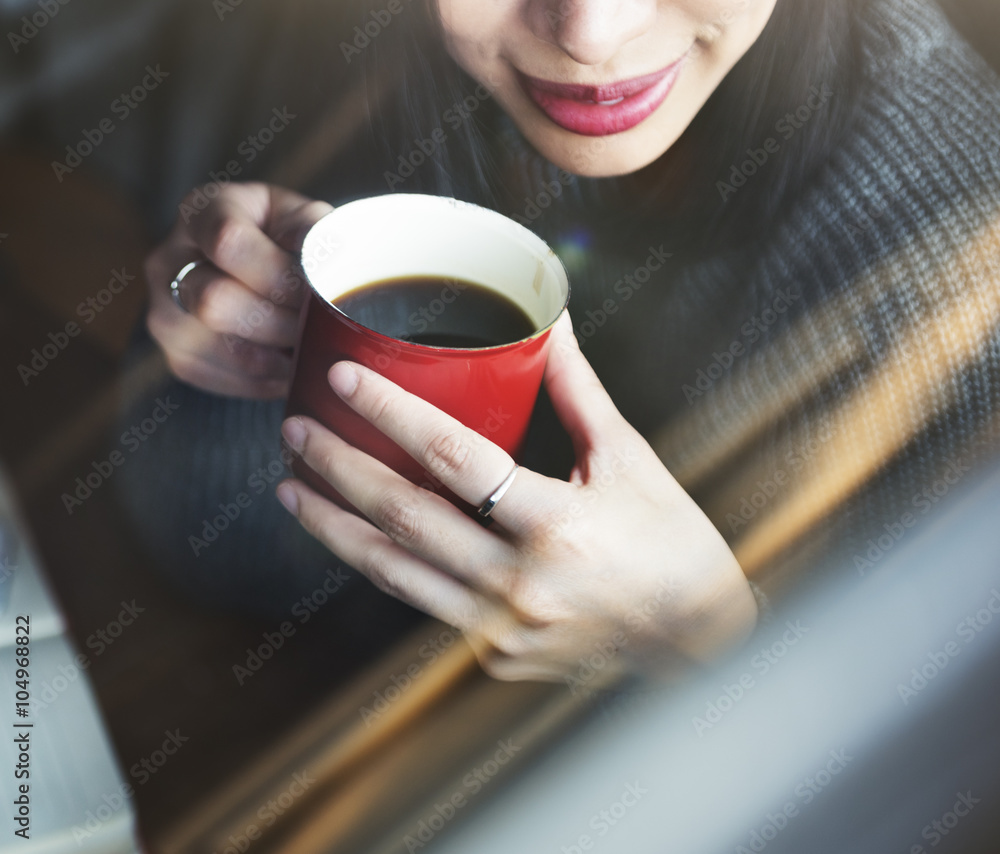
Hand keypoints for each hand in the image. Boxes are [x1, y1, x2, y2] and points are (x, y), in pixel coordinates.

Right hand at [144, 182, 332, 397]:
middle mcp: (168, 260)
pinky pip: (225, 380)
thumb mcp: (303, 217)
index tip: (314, 290)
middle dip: (279, 322)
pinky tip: (292, 365)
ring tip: (312, 348)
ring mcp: (164, 312)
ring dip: (279, 358)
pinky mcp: (176, 357)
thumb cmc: (287, 239)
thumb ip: (313, 232)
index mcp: (201, 212)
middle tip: (317, 327)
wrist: (261, 271)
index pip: (227, 241)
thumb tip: (317, 265)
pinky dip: (268, 380)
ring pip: (221, 349)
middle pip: (214, 302)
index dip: (277, 273)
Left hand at [275, 311, 757, 681]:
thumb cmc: (674, 546)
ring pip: (395, 574)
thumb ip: (579, 392)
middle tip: (295, 431)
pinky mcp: (496, 655)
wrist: (702, 642)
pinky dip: (388, 566)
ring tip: (292, 490)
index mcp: (559, 526)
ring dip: (336, 529)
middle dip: (339, 468)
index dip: (393, 413)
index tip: (346, 380)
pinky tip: (358, 537)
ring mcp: (503, 631)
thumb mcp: (630, 461)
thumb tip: (552, 325)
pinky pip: (426, 603)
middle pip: (405, 517)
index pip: (455, 458)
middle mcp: (521, 585)